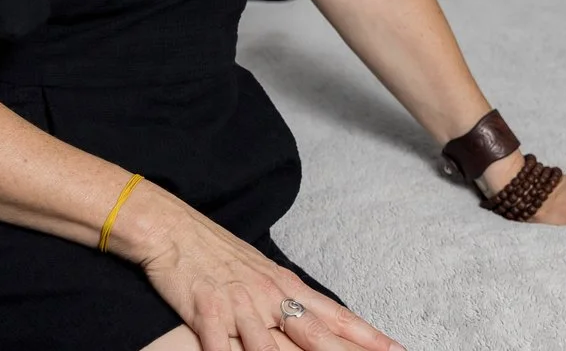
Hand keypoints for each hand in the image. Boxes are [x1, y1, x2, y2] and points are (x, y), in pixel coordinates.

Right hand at [112, 182, 405, 350]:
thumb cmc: (212, 250)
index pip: (335, 315)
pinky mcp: (208, 313)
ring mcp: (239, 306)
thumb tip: (311, 314)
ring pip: (274, 349)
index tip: (396, 350)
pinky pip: (224, 349)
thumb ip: (284, 295)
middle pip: (317, 334)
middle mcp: (269, 295)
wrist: (168, 227)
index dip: (367, 336)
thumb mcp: (258, 268)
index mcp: (285, 284)